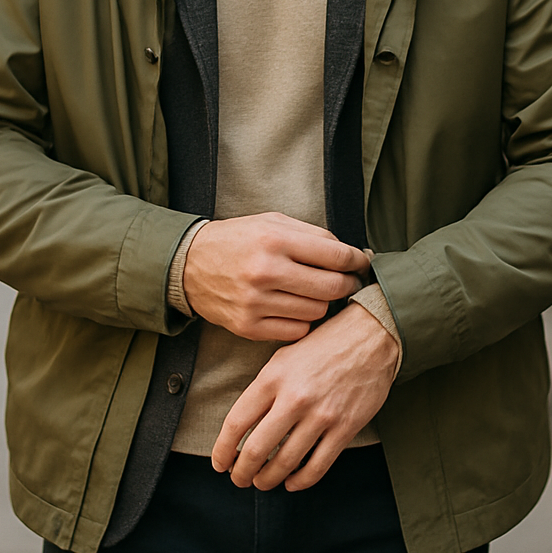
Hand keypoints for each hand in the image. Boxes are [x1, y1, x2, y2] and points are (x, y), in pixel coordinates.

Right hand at [182, 212, 370, 342]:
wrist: (189, 265)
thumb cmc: (238, 239)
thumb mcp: (272, 222)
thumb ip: (312, 236)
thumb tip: (351, 254)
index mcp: (274, 240)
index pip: (335, 255)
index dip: (357, 260)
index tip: (363, 262)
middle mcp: (265, 271)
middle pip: (331, 287)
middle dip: (348, 284)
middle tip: (349, 281)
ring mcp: (256, 302)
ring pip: (316, 311)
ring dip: (323, 303)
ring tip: (315, 292)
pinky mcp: (248, 326)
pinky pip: (296, 330)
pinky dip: (302, 320)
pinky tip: (295, 306)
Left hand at [211, 303, 399, 489]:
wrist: (371, 336)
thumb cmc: (323, 345)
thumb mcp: (283, 357)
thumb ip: (263, 389)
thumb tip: (243, 426)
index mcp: (272, 377)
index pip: (236, 423)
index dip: (222, 450)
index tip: (220, 463)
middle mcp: (294, 398)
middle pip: (256, 450)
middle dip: (242, 473)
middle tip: (239, 479)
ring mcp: (321, 415)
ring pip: (285, 463)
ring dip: (269, 479)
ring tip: (263, 482)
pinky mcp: (345, 428)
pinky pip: (318, 466)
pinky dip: (301, 481)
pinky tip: (293, 482)